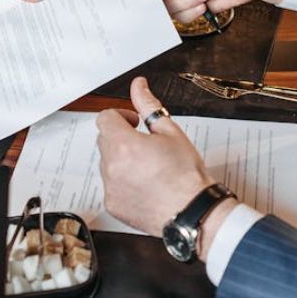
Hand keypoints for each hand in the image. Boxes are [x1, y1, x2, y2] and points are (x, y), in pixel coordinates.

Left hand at [96, 77, 214, 236]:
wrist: (192, 211)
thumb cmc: (186, 175)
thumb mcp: (171, 132)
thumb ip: (149, 106)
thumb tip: (139, 86)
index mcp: (123, 144)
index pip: (104, 118)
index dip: (120, 116)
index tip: (133, 122)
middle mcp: (111, 166)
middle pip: (104, 140)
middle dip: (121, 137)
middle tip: (145, 145)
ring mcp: (110, 187)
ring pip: (107, 163)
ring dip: (121, 160)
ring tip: (149, 168)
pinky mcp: (112, 204)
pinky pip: (111, 185)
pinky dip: (123, 182)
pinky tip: (145, 185)